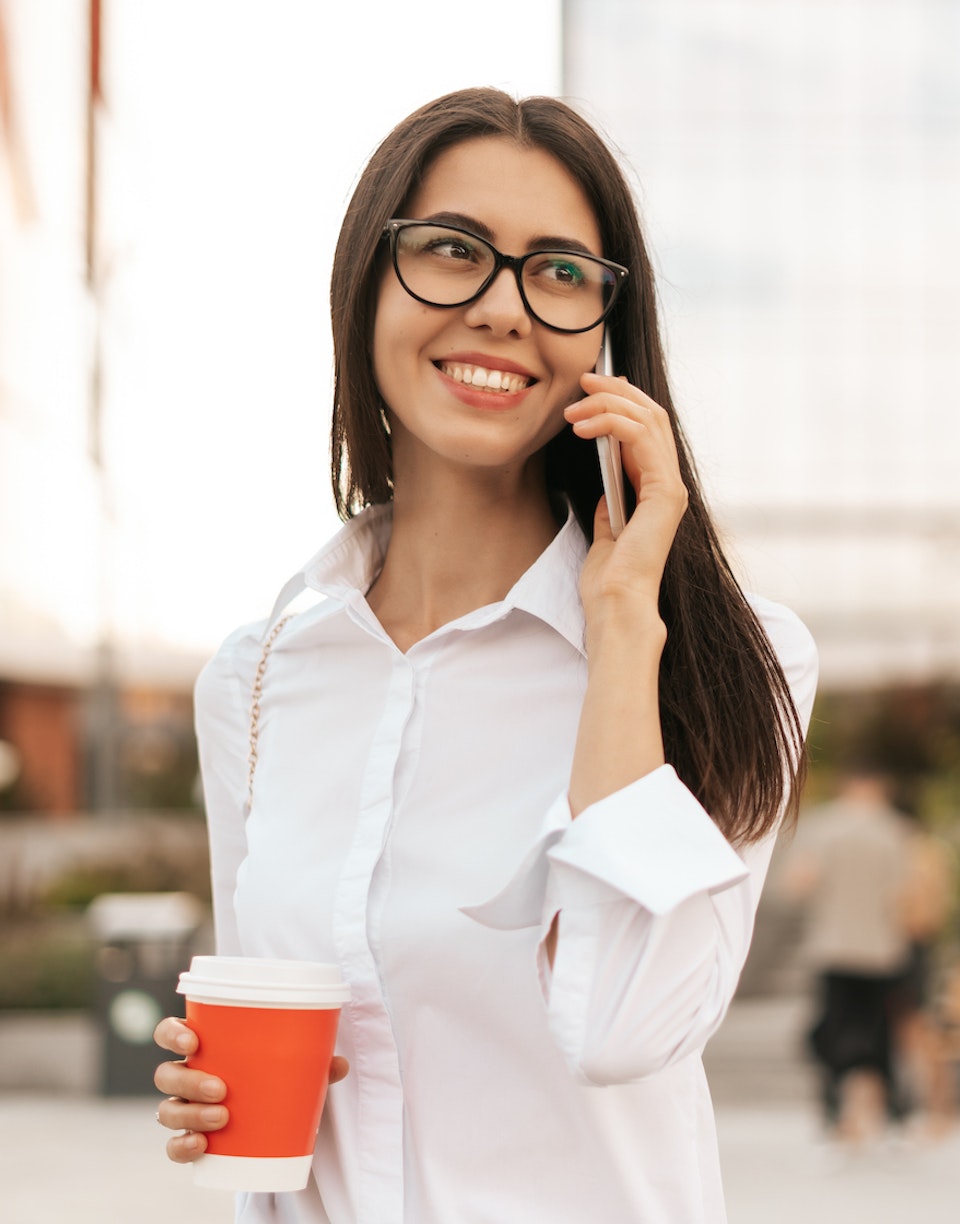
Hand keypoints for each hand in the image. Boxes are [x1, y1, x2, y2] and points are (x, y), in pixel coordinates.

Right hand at [152, 1016, 349, 1162]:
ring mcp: (185, 1109)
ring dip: (190, 1113)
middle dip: (189, 1080)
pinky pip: (173, 1147)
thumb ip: (312, 1063)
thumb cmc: (272, 1079)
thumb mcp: (291, 1067)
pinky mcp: (190, 1140)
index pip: (170, 1032)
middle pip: (167, 1073)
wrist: (270, 1123)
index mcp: (204, 1047)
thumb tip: (340, 1064)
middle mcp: (187, 1076)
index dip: (172, 1033)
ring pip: (166, 1109)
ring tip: (223, 1117)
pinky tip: (201, 1146)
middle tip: (221, 1088)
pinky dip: (182, 1147)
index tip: (193, 1041)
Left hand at [564, 371, 687, 616]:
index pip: (647, 430)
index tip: (590, 390)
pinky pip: (642, 438)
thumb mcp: (604, 533)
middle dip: (617, 391)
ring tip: (576, 404)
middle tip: (585, 380)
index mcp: (656, 492)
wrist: (615, 602)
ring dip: (609, 403)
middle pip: (652, 416)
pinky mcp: (665, 492)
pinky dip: (612, 423)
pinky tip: (585, 426)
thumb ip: (610, 508)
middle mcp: (669, 485)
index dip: (622, 402)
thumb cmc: (607, 579)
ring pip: (649, 419)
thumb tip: (605, 492)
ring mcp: (670, 487)